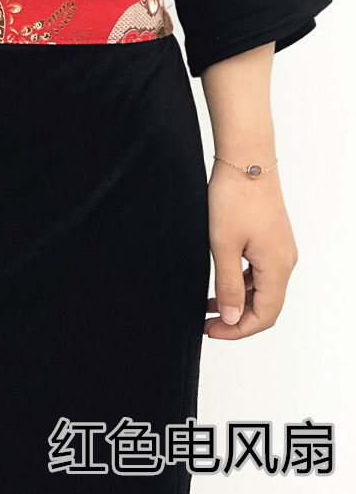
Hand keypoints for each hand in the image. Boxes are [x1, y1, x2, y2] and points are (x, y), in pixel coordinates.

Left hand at [205, 160, 298, 338]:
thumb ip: (228, 285)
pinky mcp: (271, 238)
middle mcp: (285, 261)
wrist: (245, 161)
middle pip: (266, 305)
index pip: (264, 315)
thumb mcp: (223, 246)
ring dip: (238, 300)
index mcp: (277, 267)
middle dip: (237, 319)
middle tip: (207, 323)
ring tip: (209, 305)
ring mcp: (280, 249)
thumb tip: (233, 318)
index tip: (211, 331)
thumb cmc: (234, 198)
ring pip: (262, 288)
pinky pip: (260, 271)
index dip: (238, 330)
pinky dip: (241, 282)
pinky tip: (221, 281)